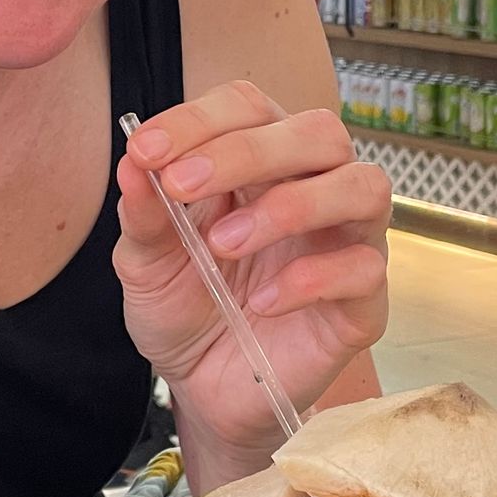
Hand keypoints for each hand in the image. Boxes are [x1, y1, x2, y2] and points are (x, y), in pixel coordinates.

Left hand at [115, 81, 389, 462]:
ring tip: (224, 244)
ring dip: (292, 205)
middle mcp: (314, 188)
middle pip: (318, 132)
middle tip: (184, 186)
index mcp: (260, 162)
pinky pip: (364, 270)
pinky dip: (310, 279)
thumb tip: (132, 163)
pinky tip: (260, 302)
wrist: (204, 389)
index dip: (201, 119)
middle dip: (248, 151)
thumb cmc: (186, 310)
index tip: (148, 151)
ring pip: (364, 186)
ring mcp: (346, 242)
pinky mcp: (363, 302)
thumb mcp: (145, 264)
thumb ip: (143, 215)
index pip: (250, 107)